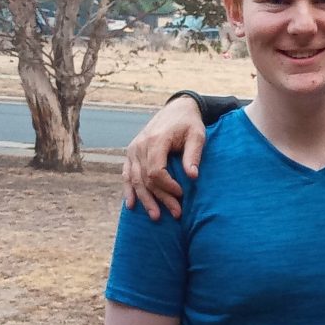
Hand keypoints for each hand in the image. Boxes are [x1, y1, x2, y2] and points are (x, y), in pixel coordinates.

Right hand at [122, 96, 205, 219]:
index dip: (168, 186)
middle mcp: (140, 146)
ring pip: (135, 179)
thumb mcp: (197, 135)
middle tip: (176, 214)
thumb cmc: (189, 123)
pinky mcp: (132, 152)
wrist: (177, 108)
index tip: (182, 194)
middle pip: (146, 179)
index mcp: (156, 140)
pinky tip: (131, 205)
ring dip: (145, 199)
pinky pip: (127, 174)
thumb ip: (193, 155)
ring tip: (156, 216)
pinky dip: (129, 190)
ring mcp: (133, 149)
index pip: (156, 171)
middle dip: (160, 198)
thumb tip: (193, 177)